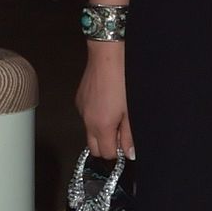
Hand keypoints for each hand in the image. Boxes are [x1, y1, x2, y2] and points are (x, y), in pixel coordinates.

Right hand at [75, 45, 134, 160]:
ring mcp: (81, 109)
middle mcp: (87, 121)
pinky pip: (86, 116)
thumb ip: (130, 135)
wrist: (108, 56)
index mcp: (101, 126)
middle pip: (94, 148)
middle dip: (107, 146)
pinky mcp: (80, 99)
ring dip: (101, 131)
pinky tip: (107, 103)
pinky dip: (96, 117)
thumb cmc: (124, 81)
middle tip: (122, 133)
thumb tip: (130, 153)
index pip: (107, 154)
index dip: (119, 152)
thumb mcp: (132, 111)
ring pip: (89, 132)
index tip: (127, 142)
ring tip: (116, 115)